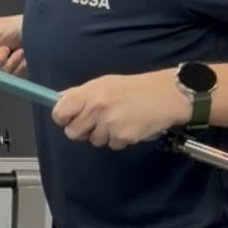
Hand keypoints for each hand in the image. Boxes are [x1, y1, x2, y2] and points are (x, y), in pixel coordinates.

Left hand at [51, 72, 184, 149]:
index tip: (68, 119)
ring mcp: (109, 123)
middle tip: (99, 121)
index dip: (62, 118)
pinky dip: (121, 139)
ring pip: (94, 141)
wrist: (168, 94)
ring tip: (121, 119)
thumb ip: (81, 93)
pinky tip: (131, 126)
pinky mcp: (123, 136)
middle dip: (84, 130)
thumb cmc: (137, 88)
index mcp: (90, 92)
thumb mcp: (106, 83)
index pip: (60, 111)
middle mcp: (97, 107)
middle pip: (73, 132)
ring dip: (105, 135)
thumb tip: (59, 100)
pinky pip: (113, 145)